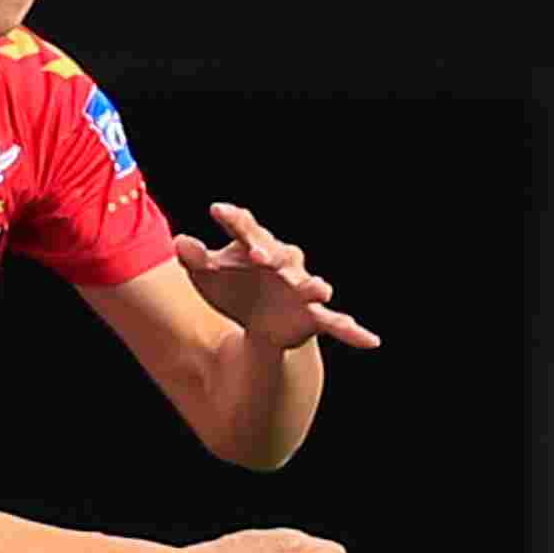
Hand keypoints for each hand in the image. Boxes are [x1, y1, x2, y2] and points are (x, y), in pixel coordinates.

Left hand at [176, 202, 376, 356]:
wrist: (258, 318)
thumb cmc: (233, 286)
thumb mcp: (207, 275)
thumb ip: (195, 258)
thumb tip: (181, 242)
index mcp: (255, 245)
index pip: (245, 228)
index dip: (234, 220)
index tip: (218, 212)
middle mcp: (284, 262)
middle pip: (280, 255)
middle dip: (271, 253)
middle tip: (256, 253)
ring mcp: (302, 288)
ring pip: (311, 285)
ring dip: (316, 287)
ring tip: (322, 289)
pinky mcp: (314, 314)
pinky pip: (336, 322)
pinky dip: (353, 331)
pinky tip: (372, 341)